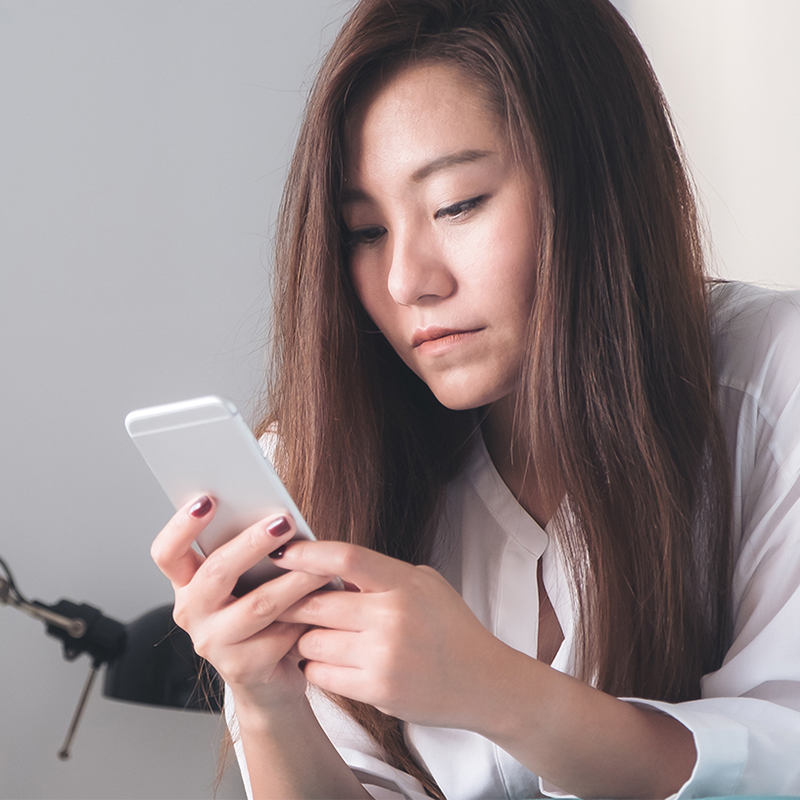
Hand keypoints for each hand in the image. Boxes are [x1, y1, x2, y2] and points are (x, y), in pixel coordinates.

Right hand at [150, 497, 332, 711]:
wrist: (270, 679)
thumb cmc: (264, 616)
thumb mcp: (251, 580)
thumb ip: (253, 553)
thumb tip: (279, 516)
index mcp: (188, 583)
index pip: (167, 552)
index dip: (182, 526)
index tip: (208, 499)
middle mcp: (192, 612)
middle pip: (215, 572)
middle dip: (253, 543)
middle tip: (283, 522)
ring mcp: (213, 642)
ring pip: (258, 604)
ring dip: (296, 580)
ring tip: (323, 565)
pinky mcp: (241, 668)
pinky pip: (279, 634)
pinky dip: (306, 615)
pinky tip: (326, 603)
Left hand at [275, 541, 507, 729]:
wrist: (482, 681)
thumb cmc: (450, 627)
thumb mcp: (424, 584)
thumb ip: (380, 574)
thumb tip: (328, 567)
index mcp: (405, 583)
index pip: (346, 558)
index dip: (308, 553)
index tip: (283, 553)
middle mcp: (393, 617)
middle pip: (317, 603)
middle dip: (293, 603)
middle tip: (284, 602)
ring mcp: (384, 657)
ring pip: (312, 642)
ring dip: (305, 638)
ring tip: (314, 635)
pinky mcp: (377, 691)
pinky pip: (321, 675)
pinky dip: (315, 667)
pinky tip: (325, 661)